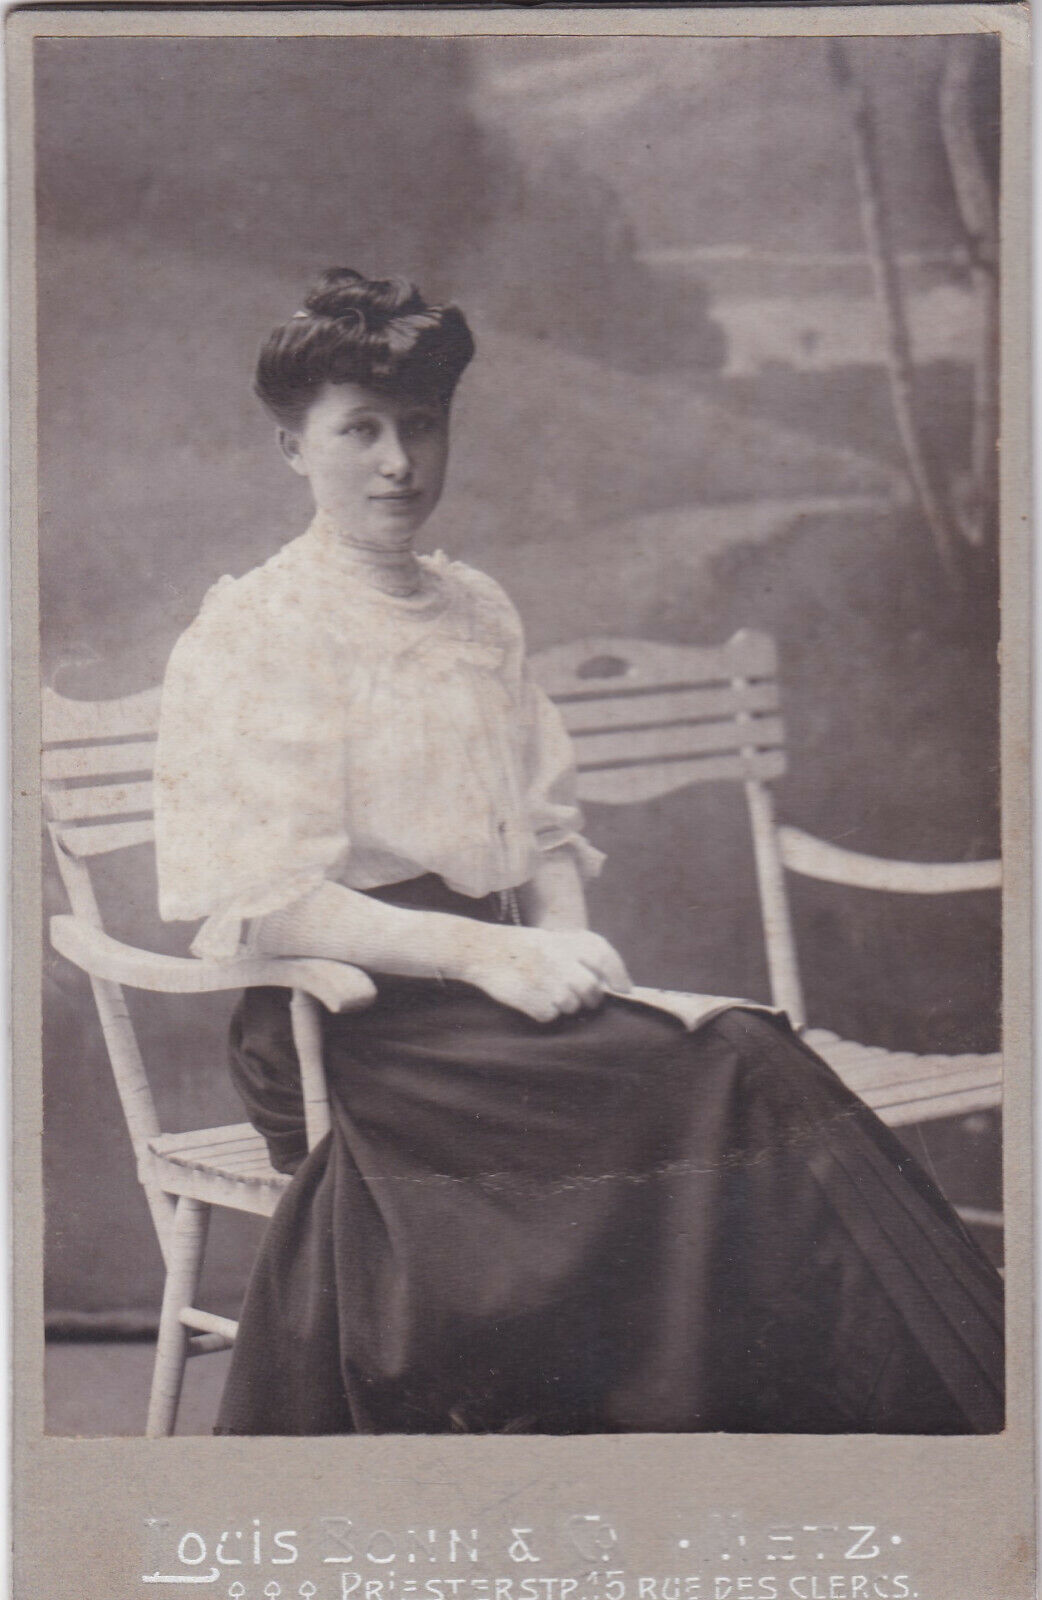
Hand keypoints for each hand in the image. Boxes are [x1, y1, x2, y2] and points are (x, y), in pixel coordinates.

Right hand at [458, 925, 631, 1022]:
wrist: (481, 949)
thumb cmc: (520, 948)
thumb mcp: (550, 940)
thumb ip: (577, 955)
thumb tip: (606, 983)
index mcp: (565, 941)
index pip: (603, 956)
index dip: (619, 975)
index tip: (626, 991)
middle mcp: (559, 959)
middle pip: (592, 989)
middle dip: (591, 999)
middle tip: (583, 1001)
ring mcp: (546, 980)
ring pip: (572, 1006)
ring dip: (565, 1006)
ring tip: (547, 994)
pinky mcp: (531, 999)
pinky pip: (550, 1016)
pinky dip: (543, 1013)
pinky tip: (530, 1000)